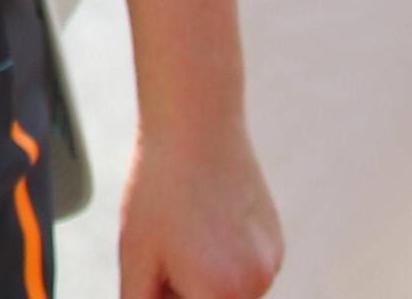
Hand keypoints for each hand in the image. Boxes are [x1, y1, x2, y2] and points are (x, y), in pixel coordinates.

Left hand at [115, 120, 280, 297]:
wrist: (196, 129)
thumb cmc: (159, 190)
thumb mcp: (135, 255)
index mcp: (220, 294)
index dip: (166, 295)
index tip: (154, 277)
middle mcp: (256, 286)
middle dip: (182, 291)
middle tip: (160, 252)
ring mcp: (272, 264)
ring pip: (228, 290)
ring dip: (202, 276)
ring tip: (179, 230)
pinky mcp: (277, 243)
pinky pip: (244, 267)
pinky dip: (221, 257)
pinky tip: (201, 221)